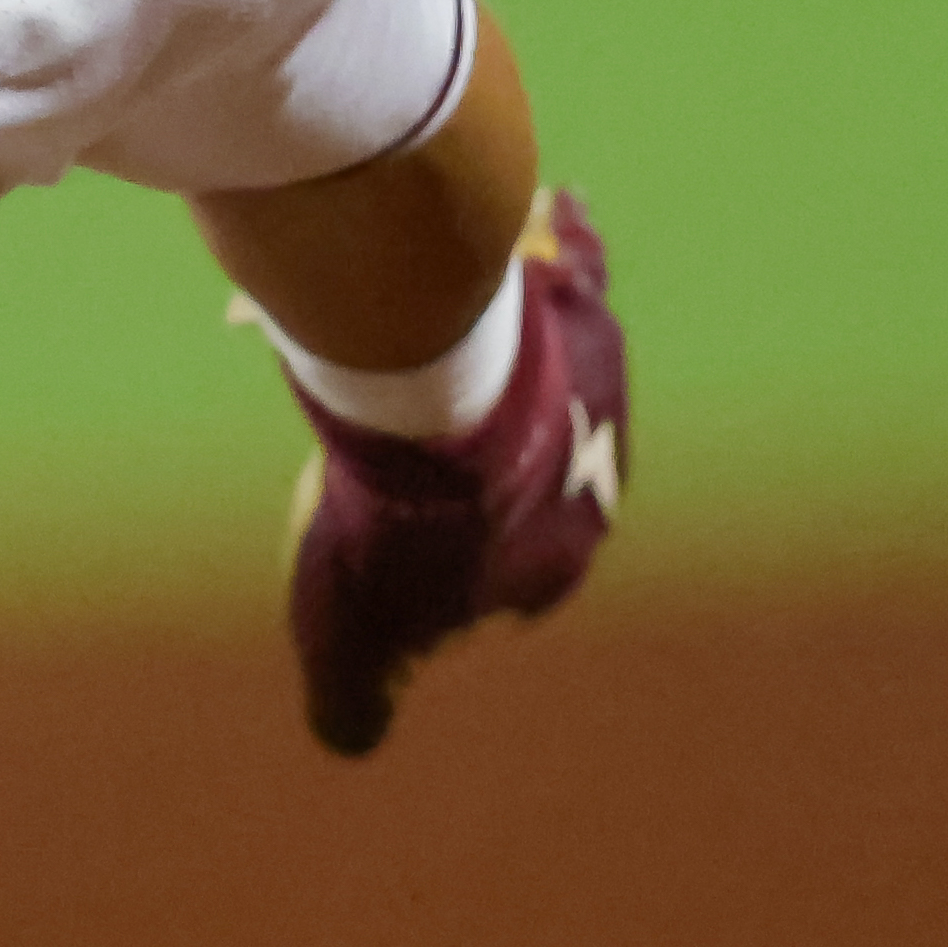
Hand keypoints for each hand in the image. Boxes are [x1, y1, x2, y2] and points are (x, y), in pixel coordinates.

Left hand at [285, 187, 626, 757]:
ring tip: (461, 335)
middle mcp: (599, 470)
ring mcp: (596, 385)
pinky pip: (578, 262)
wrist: (435, 412)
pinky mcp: (579, 307)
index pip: (521, 573)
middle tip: (422, 434)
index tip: (409, 539)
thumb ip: (353, 698)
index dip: (463, 560)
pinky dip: (571, 238)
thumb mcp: (348, 639)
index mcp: (558, 557)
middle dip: (491, 455)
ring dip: (520, 354)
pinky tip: (559, 206)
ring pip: (555, 367)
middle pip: (537, 464)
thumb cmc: (392, 527)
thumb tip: (348, 739)